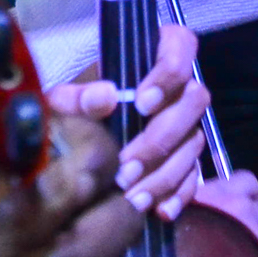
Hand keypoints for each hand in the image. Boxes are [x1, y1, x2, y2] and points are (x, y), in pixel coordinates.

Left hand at [45, 23, 206, 219]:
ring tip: (133, 197)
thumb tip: (106, 96)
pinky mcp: (186, 159)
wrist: (71, 145)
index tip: (142, 103)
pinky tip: (159, 211)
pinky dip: (178, 195)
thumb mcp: (63, 102)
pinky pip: (194, 176)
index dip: (170, 73)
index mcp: (152, 57)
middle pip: (194, 101)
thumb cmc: (70, 112)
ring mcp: (186, 125)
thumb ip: (78, 96)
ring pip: (194, 143)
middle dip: (161, 138)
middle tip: (127, 165)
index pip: (181, 45)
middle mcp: (177, 89)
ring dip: (165, 172)